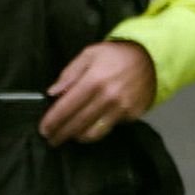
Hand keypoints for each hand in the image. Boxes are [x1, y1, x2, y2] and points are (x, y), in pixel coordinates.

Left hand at [40, 40, 155, 146]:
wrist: (151, 58)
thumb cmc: (115, 55)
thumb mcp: (89, 54)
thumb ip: (69, 74)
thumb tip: (52, 93)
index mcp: (94, 80)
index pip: (67, 107)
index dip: (53, 121)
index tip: (44, 129)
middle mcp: (109, 97)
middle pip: (78, 124)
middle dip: (61, 134)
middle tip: (51, 139)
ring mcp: (122, 108)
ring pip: (94, 132)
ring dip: (77, 137)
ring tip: (68, 136)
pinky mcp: (133, 115)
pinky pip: (109, 128)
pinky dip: (96, 130)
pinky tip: (88, 127)